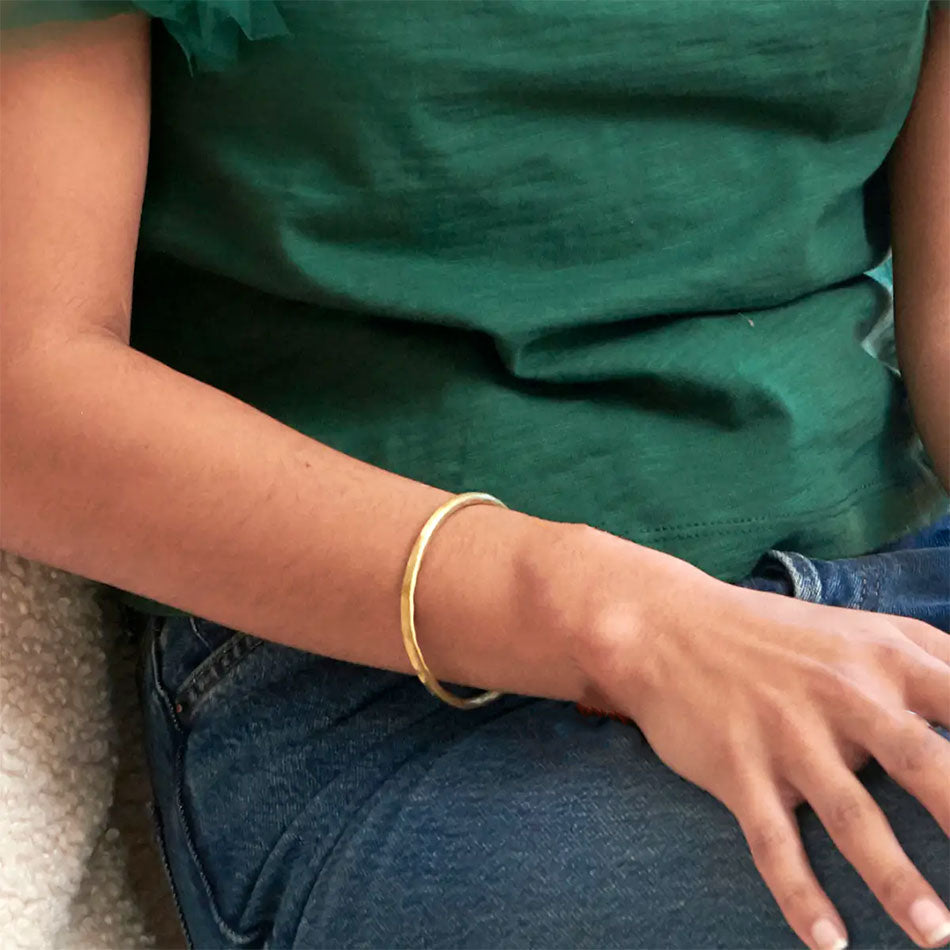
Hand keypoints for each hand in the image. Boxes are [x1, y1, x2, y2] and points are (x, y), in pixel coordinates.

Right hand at [572, 531, 949, 949]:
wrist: (666, 627)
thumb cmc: (774, 634)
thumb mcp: (856, 627)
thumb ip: (929, 655)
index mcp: (880, 657)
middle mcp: (839, 694)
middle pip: (922, 763)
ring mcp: (785, 734)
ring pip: (850, 816)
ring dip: (897, 880)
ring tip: (938, 936)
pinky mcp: (737, 767)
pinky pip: (773, 841)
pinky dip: (801, 896)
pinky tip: (829, 944)